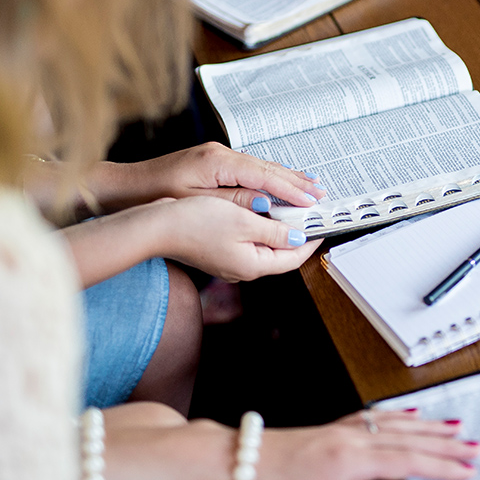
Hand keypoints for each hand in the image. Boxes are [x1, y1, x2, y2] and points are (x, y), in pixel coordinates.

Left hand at [135, 142, 322, 211]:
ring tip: (310, 186)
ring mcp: (217, 155)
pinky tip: (279, 181)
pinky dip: (269, 176)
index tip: (311, 200)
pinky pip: (250, 168)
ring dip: (286, 177)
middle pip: (267, 167)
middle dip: (296, 181)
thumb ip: (234, 201)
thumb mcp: (197, 203)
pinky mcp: (213, 161)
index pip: (264, 175)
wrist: (126, 187)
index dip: (290, 189)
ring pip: (261, 166)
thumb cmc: (156, 196)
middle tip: (321, 193)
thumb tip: (266, 204)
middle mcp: (221, 153)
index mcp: (217, 162)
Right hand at [156, 195, 320, 280]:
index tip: (322, 225)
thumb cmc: (197, 222)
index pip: (293, 257)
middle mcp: (242, 269)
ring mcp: (229, 263)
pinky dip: (258, 228)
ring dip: (277, 229)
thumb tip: (298, 237)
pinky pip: (247, 242)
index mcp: (252, 265)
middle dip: (296, 233)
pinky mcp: (218, 253)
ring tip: (288, 210)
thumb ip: (275, 230)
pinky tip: (259, 213)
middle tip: (308, 213)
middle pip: (279, 253)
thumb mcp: (244, 221)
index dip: (311, 241)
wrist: (158, 226)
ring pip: (263, 246)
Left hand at [252, 410, 478, 479]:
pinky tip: (411, 414)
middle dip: (445, 443)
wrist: (238, 459)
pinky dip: (400, 415)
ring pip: (395, 424)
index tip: (465, 470)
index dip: (439, 466)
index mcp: (348, 459)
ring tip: (456, 429)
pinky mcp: (334, 426)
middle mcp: (349, 438)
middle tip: (475, 447)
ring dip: (428, 426)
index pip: (406, 462)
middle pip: (408, 438)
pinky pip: (376, 416)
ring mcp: (343, 428)